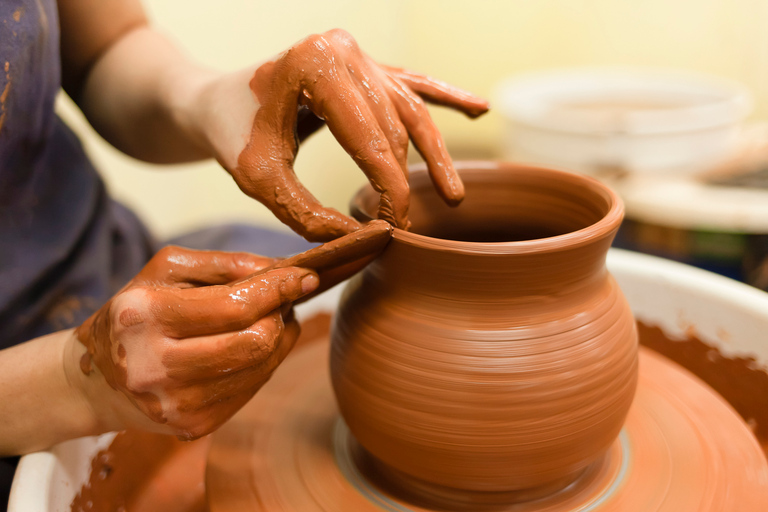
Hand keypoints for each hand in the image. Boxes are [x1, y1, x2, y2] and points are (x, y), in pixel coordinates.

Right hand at [73, 246, 318, 439]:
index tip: (306, 276)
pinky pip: (254, 388)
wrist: (96, 381)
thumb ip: (224, 264)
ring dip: (279, 338)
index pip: (234, 306)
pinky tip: (251, 346)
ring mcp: (176, 404)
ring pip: (262, 367)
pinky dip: (264, 362)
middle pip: (255, 342)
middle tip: (283, 299)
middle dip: (281, 315)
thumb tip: (280, 268)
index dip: (279, 289)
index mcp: (143, 317)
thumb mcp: (166, 271)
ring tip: (270, 319)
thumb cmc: (137, 313)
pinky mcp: (195, 426)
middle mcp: (155, 367)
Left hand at [199, 29, 488, 241]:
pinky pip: (412, 83)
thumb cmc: (230, 133)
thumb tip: (362, 241)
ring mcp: (357, 53)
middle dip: (404, 180)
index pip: (370, 138)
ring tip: (455, 195)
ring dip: (435, 152)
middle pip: (393, 125)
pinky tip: (479, 108)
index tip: (394, 228)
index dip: (390, 189)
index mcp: (316, 64)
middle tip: (409, 226)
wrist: (213, 99)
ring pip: (410, 109)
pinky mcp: (364, 66)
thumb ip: (306, 212)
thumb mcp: (260, 178)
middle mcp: (344, 49)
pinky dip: (445, 97)